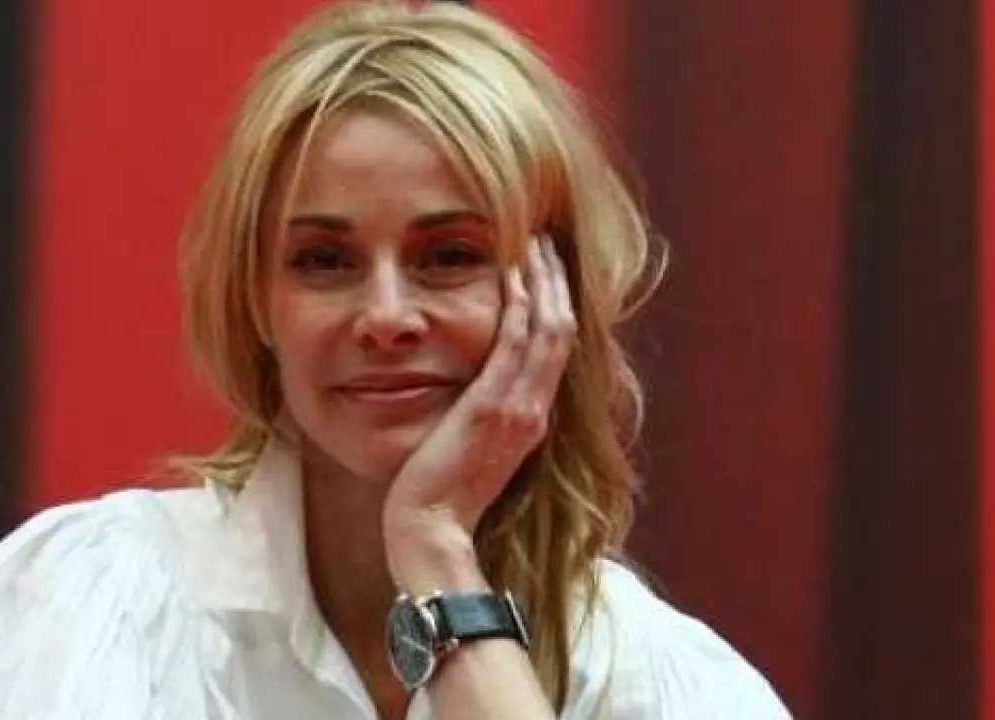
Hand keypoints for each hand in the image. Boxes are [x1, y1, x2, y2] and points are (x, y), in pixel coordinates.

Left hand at [382, 234, 575, 587]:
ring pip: (548, 328)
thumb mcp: (471, 450)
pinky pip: (515, 342)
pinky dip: (519, 304)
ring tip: (533, 242)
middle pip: (562, 330)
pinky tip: (511, 272)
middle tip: (545, 240)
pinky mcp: (493, 406)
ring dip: (543, 281)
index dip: (556, 305)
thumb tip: (471, 395)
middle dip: (556, 282)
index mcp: (532, 420)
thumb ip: (482, 418)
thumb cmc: (441, 496)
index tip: (544, 271)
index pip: (556, 350)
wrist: (433, 531)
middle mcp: (535, 410)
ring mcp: (519, 408)